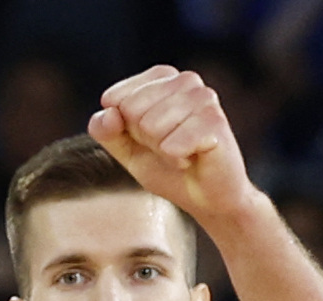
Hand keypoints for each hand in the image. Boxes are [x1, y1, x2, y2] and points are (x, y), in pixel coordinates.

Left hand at [87, 65, 254, 221]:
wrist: (206, 199)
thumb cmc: (168, 169)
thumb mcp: (126, 150)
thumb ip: (106, 131)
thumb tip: (108, 113)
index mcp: (161, 78)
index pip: (114, 98)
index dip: (125, 129)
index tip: (148, 139)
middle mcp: (185, 80)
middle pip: (131, 109)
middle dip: (144, 139)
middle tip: (168, 147)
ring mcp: (203, 97)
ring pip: (151, 125)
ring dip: (161, 150)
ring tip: (181, 153)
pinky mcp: (215, 121)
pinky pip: (172, 144)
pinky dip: (176, 159)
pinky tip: (192, 158)